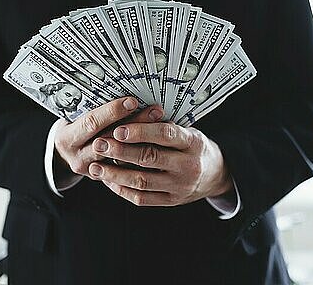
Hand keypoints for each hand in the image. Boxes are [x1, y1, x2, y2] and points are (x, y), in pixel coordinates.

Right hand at [54, 97, 163, 179]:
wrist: (66, 155)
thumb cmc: (73, 128)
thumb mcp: (73, 117)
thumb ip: (91, 109)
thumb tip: (120, 87)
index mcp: (67, 138)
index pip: (92, 123)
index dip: (112, 112)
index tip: (132, 101)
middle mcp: (78, 158)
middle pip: (110, 140)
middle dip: (135, 125)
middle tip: (155, 112)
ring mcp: (92, 172)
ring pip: (122, 158)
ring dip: (144, 141)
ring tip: (163, 126)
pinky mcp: (105, 180)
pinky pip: (127, 170)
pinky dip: (144, 156)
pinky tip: (160, 145)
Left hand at [88, 122, 232, 205]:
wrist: (216, 175)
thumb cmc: (194, 146)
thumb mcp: (188, 130)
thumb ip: (164, 125)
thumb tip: (131, 111)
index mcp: (193, 142)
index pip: (165, 135)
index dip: (141, 132)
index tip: (119, 129)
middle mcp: (188, 166)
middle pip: (150, 158)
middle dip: (121, 151)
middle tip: (99, 144)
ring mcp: (180, 186)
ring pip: (142, 181)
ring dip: (116, 173)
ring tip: (95, 165)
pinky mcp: (171, 201)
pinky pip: (142, 198)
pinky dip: (122, 189)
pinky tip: (108, 180)